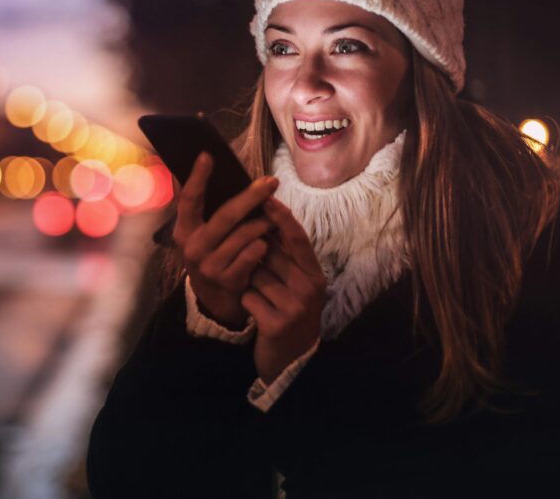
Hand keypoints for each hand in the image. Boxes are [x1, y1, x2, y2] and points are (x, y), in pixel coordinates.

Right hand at [172, 151, 278, 327]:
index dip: (197, 178)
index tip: (208, 155)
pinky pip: (253, 253)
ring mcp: (209, 266)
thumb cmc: (213, 254)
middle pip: (226, 216)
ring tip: (273, 216)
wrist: (215, 300)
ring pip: (245, 234)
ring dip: (264, 222)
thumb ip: (202, 207)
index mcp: (183, 230)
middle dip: (251, 196)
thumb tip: (203, 164)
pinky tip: (267, 242)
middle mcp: (192, 247)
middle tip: (272, 182)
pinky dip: (263, 245)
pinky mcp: (228, 280)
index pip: (189, 200)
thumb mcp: (200, 233)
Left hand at [241, 197, 326, 382]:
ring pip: (255, 276)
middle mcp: (309, 288)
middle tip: (258, 272)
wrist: (291, 361)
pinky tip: (255, 312)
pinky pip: (248, 298)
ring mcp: (294, 307)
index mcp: (314, 274)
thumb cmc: (288, 312)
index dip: (281, 217)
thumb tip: (264, 218)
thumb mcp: (295, 284)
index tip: (266, 197)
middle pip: (269, 254)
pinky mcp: (276, 324)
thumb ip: (284, 257)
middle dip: (255, 258)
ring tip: (262, 298)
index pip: (298, 238)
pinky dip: (245, 302)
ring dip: (249, 283)